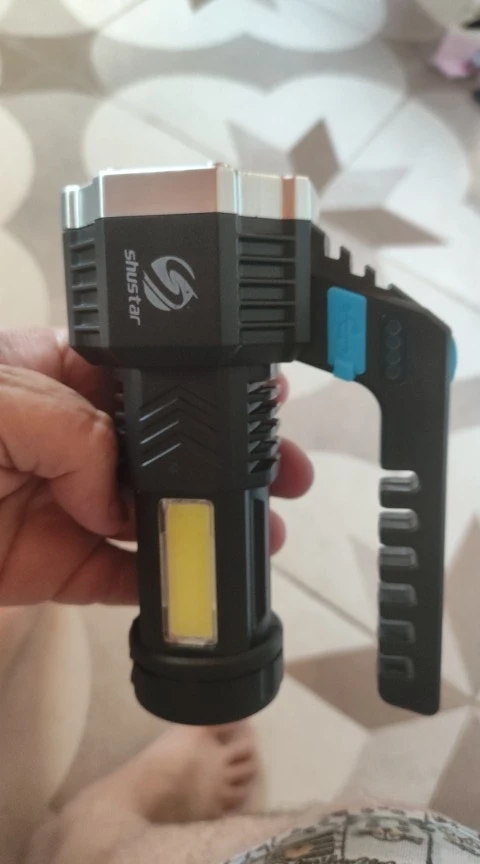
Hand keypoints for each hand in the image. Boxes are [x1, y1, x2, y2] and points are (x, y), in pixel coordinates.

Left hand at [0, 329, 312, 605]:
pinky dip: (161, 582)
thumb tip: (120, 490)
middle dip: (230, 459)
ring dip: (211, 521)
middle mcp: (68, 441)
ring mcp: (65, 505)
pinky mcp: (52, 564)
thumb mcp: (3, 395)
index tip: (263, 393)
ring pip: (155, 514)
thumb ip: (80, 429)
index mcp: (58, 378)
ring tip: (264, 528)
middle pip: (169, 450)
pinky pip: (118, 578)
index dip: (210, 385)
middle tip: (284, 470)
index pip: (151, 375)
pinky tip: (201, 576)